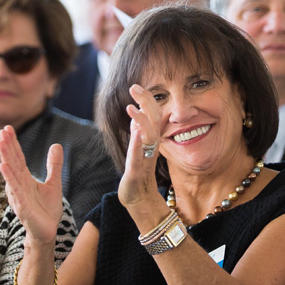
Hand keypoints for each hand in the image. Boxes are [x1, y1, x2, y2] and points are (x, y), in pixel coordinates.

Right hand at [0, 125, 63, 244]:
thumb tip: (56, 145)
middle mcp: (19, 186)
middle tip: (2, 131)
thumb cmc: (47, 210)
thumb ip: (54, 165)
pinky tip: (4, 167)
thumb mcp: (54, 183)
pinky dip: (9, 179)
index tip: (8, 128)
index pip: (18, 158)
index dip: (14, 144)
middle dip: (7, 147)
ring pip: (11, 174)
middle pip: (12, 163)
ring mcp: (19, 196)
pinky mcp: (22, 207)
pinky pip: (15, 191)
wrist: (48, 232)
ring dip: (5, 158)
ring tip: (0, 144)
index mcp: (25, 179)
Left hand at [118, 84, 162, 209]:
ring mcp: (145, 158)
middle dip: (145, 103)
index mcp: (149, 140)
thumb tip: (136, 114)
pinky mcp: (137, 172)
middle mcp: (150, 147)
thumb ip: (137, 131)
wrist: (139, 199)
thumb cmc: (138, 174)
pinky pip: (139, 157)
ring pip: (148, 137)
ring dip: (141, 121)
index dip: (145, 99)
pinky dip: (137, 145)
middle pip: (153, 120)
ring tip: (131, 108)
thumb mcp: (136, 148)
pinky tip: (135, 133)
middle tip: (134, 87)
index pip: (152, 115)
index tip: (135, 86)